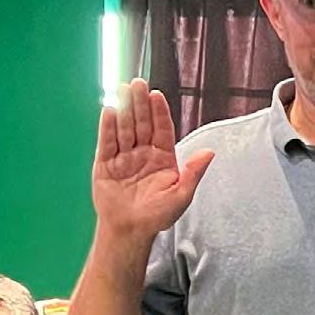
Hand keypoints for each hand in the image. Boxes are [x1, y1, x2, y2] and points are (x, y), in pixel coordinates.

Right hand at [93, 81, 210, 243]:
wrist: (130, 231)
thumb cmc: (157, 215)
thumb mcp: (181, 195)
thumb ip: (193, 172)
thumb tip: (210, 153)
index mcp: (162, 157)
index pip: (162, 129)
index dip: (159, 112)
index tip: (156, 94)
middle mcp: (143, 153)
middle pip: (141, 123)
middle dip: (140, 103)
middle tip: (138, 83)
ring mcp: (123, 157)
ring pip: (124, 128)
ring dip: (124, 110)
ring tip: (123, 90)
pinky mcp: (105, 164)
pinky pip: (106, 142)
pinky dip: (107, 127)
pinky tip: (109, 111)